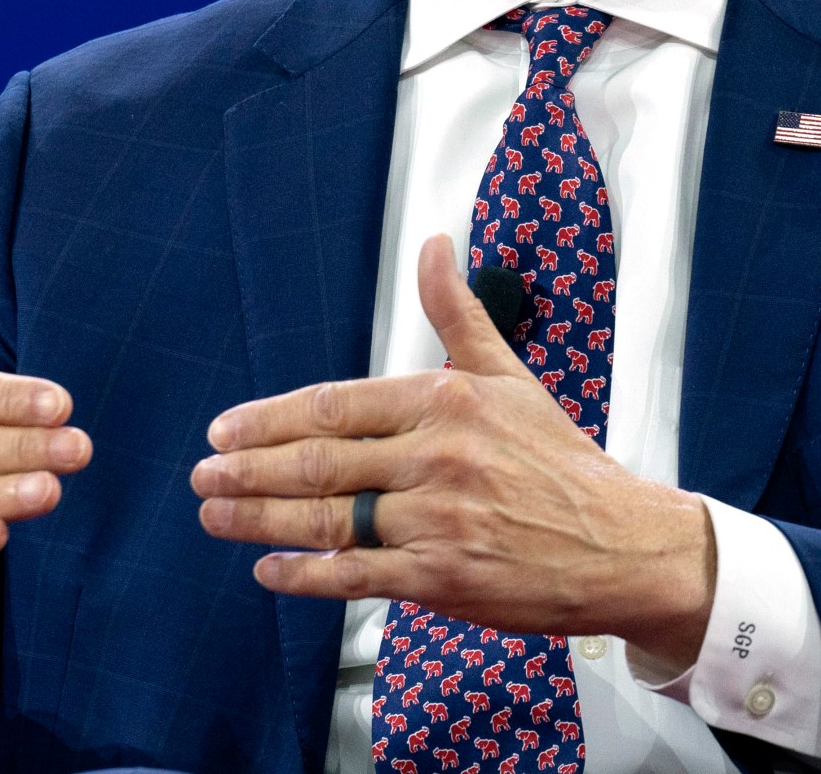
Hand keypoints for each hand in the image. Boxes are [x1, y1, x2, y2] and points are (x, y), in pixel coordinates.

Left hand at [191, 236, 716, 667]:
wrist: (618, 543)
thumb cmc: (559, 462)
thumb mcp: (510, 374)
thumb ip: (457, 313)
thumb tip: (434, 244)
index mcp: (445, 401)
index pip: (334, 406)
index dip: (268, 420)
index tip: (225, 428)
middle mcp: (435, 457)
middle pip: (316, 463)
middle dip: (246, 470)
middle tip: (202, 473)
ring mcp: (435, 520)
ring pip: (324, 519)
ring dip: (256, 518)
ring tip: (214, 514)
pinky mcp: (439, 576)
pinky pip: (352, 575)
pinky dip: (303, 574)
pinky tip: (268, 569)